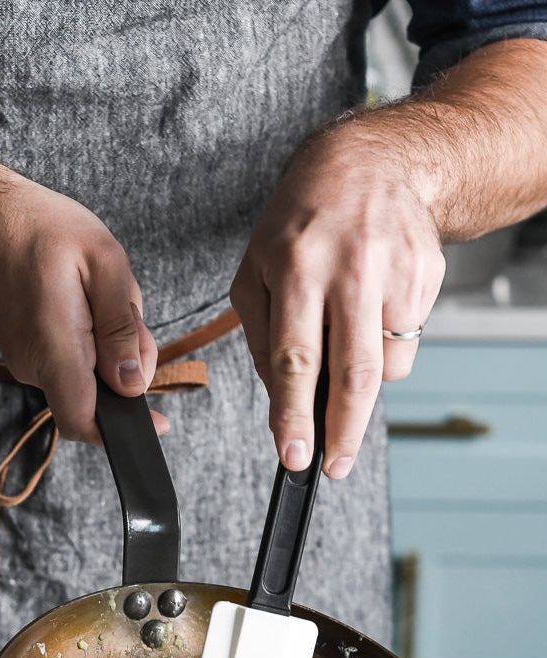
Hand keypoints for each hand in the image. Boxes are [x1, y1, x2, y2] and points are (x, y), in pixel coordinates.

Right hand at [0, 171, 165, 441]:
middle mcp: (34, 366)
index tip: (156, 422)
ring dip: (108, 349)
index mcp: (54, 347)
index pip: (83, 420)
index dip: (121, 431)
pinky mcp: (25, 354)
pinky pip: (70, 364)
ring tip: (98, 295)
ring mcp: (25, 363)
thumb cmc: (41, 230)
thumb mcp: (104, 262)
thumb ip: (121, 328)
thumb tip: (133, 383)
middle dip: (126, 366)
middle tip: (129, 312)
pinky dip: (90, 342)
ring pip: (86, 378)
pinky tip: (82, 300)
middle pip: (97, 396)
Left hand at [231, 130, 445, 477]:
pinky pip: (405, 342)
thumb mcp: (254, 271)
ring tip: (341, 348)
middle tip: (334, 467)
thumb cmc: (298, 224)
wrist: (370, 165)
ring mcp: (397, 274)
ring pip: (385, 364)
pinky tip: (366, 313)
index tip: (295, 456)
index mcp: (296, 268)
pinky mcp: (428, 278)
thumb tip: (281, 400)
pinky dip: (382, 349)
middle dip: (342, 430)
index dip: (295, 414)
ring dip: (361, 383)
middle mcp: (351, 270)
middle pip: (352, 371)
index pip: (294, 358)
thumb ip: (261, 338)